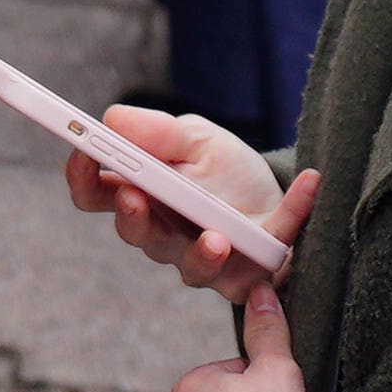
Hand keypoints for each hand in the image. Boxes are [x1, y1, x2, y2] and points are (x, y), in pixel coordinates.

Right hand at [65, 109, 315, 294]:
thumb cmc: (225, 171)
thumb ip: (159, 134)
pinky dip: (294, 212)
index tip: (81, 153)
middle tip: (134, 198)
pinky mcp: (252, 274)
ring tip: (216, 237)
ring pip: (192, 267)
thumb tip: (115, 118)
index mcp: (142, 196)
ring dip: (202, 253)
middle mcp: (165, 235)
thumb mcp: (196, 140)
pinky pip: (270, 253)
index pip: (96, 195)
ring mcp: (206, 260)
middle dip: (133, 218)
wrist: (273, 195)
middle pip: (137, 234)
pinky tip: (310, 182)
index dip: (83, 178)